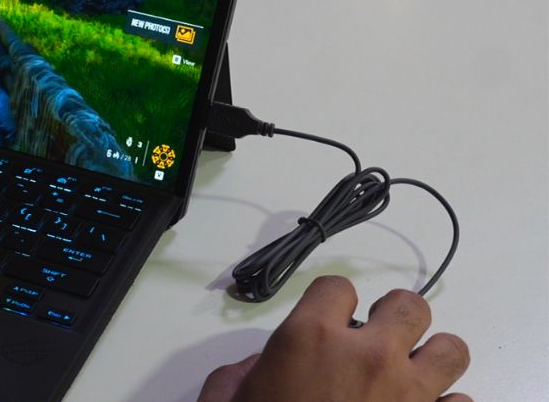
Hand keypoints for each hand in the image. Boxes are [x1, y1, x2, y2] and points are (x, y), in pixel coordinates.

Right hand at [198, 276, 469, 401]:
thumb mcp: (226, 398)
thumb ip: (245, 370)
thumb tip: (263, 365)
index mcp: (310, 338)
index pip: (337, 287)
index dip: (331, 304)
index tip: (327, 322)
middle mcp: (368, 356)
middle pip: (409, 306)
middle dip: (393, 320)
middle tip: (374, 341)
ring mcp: (408, 393)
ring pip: (451, 349)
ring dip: (430, 358)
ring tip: (407, 374)